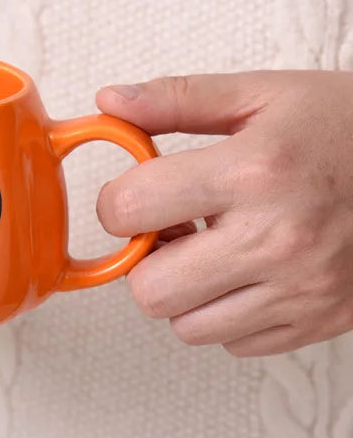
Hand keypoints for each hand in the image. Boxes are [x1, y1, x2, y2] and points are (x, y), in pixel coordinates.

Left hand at [95, 71, 352, 356]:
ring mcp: (303, 289)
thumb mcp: (260, 94)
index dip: (116, 200)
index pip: (129, 209)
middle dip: (144, 257)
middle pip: (149, 288)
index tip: (136, 191)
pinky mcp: (321, 321)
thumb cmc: (345, 125)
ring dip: (183, 290)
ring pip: (186, 325)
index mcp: (254, 172)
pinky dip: (226, 313)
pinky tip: (247, 271)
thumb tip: (109, 103)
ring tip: (212, 248)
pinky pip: (235, 343)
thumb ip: (176, 99)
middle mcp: (278, 239)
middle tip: (171, 226)